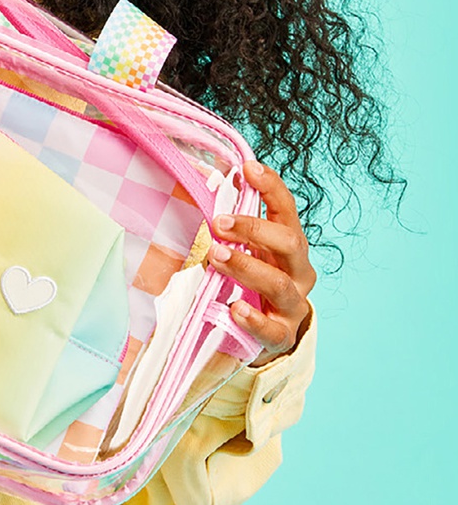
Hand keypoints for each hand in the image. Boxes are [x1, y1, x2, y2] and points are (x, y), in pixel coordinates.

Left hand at [207, 161, 315, 367]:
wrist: (263, 334)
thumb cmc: (251, 282)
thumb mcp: (246, 251)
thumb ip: (231, 228)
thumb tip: (205, 188)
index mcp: (289, 245)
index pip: (286, 210)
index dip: (271, 187)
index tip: (248, 168)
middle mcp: (298, 272)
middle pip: (289, 243)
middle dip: (254, 229)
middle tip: (218, 222)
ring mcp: (293, 305)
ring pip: (280, 284)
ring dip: (247, 267)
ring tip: (216, 257)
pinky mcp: (282, 336)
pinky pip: (272, 330)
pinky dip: (253, 319)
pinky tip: (234, 309)